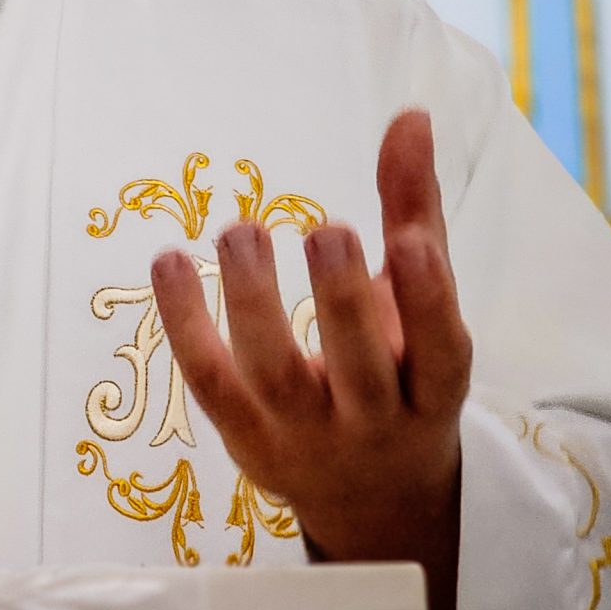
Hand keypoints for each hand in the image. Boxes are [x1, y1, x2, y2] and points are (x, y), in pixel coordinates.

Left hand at [150, 110, 469, 609]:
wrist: (372, 496)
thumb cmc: (400, 371)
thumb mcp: (421, 301)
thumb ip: (414, 209)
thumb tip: (411, 114)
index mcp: (433, 390)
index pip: (441, 354)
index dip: (430, 303)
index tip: (412, 242)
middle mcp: (374, 421)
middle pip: (359, 371)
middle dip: (344, 302)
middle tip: (328, 231)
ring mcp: (305, 437)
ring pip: (277, 378)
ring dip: (254, 303)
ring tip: (241, 231)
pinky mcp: (245, 439)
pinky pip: (208, 381)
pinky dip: (184, 324)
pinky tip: (169, 261)